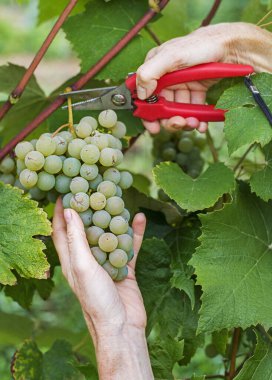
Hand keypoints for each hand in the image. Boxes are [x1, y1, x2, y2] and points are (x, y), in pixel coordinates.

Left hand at [52, 199, 153, 379]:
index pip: (61, 231)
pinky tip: (140, 218)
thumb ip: (77, 239)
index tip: (63, 192)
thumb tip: (68, 211)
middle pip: (86, 229)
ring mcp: (106, 263)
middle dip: (89, 210)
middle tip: (93, 190)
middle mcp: (87, 260)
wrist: (122, 326)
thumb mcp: (82, 266)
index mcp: (71, 260)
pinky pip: (129, 246)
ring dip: (112, 218)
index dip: (59, 212)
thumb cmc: (96, 299)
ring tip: (117, 199)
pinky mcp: (124, 268)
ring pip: (108, 235)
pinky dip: (134, 233)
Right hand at [136, 22, 271, 133]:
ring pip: (178, 110)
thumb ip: (150, 73)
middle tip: (179, 124)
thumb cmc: (200, 46)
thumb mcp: (171, 56)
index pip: (145, 95)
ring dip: (185, 121)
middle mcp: (168, 79)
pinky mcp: (197, 90)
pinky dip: (197, 119)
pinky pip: (193, 109)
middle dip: (170, 119)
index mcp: (156, 68)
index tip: (154, 128)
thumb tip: (141, 95)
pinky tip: (202, 125)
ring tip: (194, 123)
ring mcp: (183, 85)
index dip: (148, 114)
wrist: (231, 47)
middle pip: (163, 107)